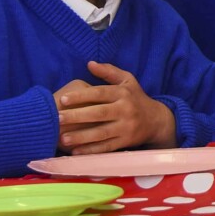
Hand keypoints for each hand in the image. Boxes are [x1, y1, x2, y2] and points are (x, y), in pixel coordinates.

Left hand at [57, 61, 174, 152]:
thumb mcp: (127, 80)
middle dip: (77, 116)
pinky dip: (91, 150)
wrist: (157, 120)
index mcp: (123, 93)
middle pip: (99, 113)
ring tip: (63, 138)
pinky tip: (76, 152)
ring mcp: (126, 127)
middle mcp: (125, 110)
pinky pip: (107, 147)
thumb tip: (89, 63)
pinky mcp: (126, 142)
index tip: (63, 99)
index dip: (81, 96)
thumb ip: (109, 71)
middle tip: (57, 118)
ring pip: (101, 133)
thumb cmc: (136, 98)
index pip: (100, 93)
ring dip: (81, 137)